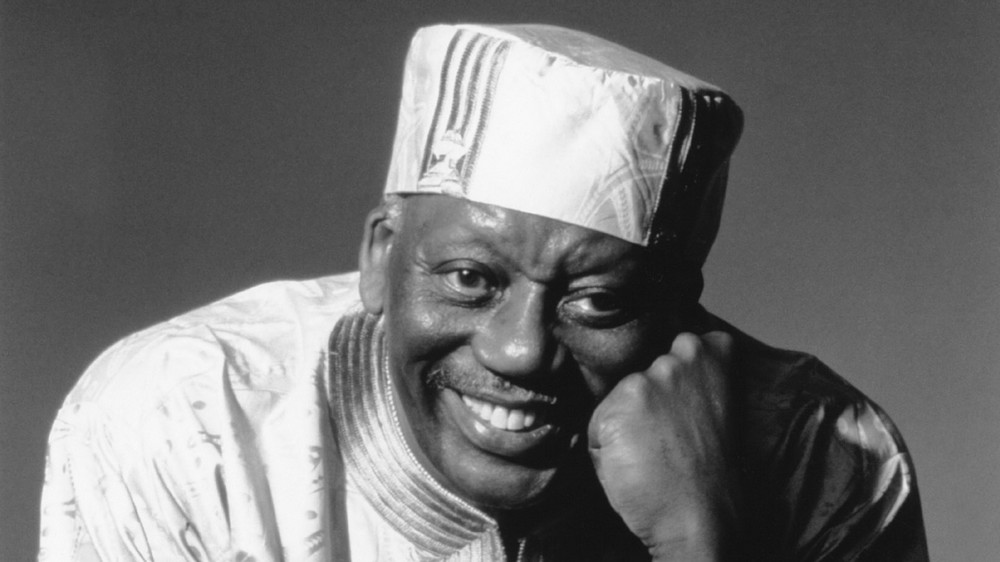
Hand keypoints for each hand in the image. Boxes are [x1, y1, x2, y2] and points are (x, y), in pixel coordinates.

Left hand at [587, 331, 739, 560]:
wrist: (699, 514)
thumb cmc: (710, 471)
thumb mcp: (714, 406)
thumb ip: (690, 379)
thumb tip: (655, 372)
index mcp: (710, 354)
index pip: (683, 339)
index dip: (680, 369)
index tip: (687, 396)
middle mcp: (675, 359)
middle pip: (644, 368)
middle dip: (649, 394)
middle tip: (667, 432)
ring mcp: (643, 382)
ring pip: (620, 395)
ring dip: (625, 418)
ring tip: (652, 450)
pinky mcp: (614, 409)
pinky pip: (598, 424)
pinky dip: (606, 442)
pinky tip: (634, 461)